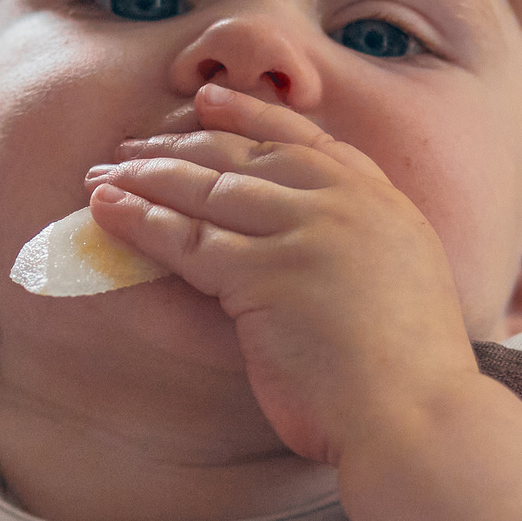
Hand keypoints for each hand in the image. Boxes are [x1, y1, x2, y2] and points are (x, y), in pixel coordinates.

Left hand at [84, 82, 484, 463]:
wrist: (419, 418)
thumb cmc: (409, 378)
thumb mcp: (402, 284)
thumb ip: (361, 248)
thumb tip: (313, 249)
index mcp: (382, 203)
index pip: (305, 140)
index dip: (250, 118)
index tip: (207, 102)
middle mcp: (344, 203)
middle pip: (247, 157)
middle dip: (181, 146)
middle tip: (131, 145)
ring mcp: (304, 233)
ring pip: (210, 189)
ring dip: (148, 177)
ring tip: (102, 174)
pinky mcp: (264, 273)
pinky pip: (187, 238)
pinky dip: (140, 220)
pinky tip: (106, 209)